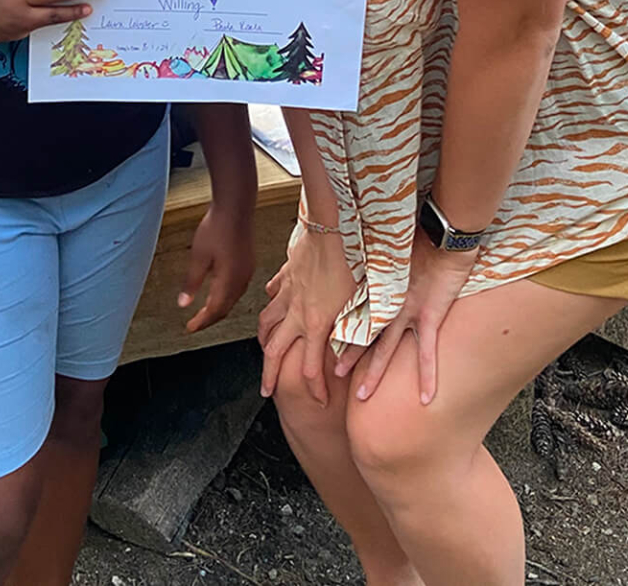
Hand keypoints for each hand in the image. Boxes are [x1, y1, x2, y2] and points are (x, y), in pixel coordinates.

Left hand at [178, 201, 254, 332]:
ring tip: (206, 310)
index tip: (190, 328)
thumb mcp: (198, 257)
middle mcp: (242, 279)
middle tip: (196, 323)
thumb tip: (184, 303)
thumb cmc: (218, 227)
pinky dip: (227, 295)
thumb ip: (192, 282)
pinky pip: (239, 287)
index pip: (215, 311)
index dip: (202, 322)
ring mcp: (248, 270)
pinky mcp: (249, 262)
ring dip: (220, 307)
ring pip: (234, 298)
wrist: (236, 206)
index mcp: (229, 281)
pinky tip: (220, 290)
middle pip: (226, 308)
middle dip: (210, 318)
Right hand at [258, 226, 357, 405]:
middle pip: (274, 351)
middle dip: (269, 374)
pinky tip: (271, 303)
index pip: (308, 368)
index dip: (314, 389)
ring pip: (266, 321)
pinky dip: (270, 302)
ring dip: (263, 340)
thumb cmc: (355, 262)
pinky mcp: (288, 273)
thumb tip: (344, 366)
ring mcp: (288, 291)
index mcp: (316, 322)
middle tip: (267, 390)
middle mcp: (296, 311)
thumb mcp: (364, 304)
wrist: (336, 225)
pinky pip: (273, 292)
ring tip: (263, 350)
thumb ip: (355, 337)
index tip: (318, 401)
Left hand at [340, 228, 476, 406]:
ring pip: (385, 350)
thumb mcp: (393, 246)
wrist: (443, 231)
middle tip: (334, 375)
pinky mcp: (429, 315)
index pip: (357, 311)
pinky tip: (426, 398)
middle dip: (349, 357)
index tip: (330, 339)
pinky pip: (427, 353)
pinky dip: (427, 376)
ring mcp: (407, 311)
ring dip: (373, 373)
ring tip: (361, 396)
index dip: (344, 327)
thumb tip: (372, 253)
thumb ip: (382, 257)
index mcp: (380, 285)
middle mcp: (388, 302)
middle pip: (363, 335)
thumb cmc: (422, 233)